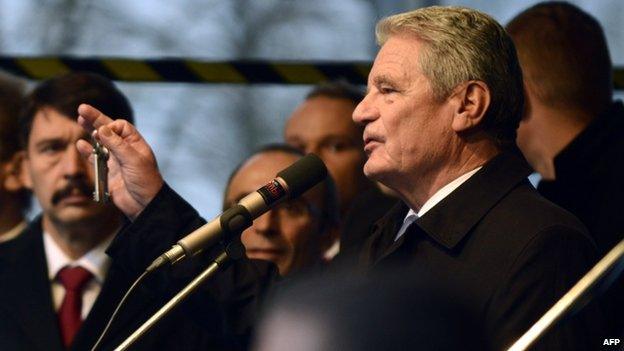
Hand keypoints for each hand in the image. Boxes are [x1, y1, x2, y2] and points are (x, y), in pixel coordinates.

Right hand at [76, 104, 163, 219]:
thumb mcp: (133, 161)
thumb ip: (117, 145)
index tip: (104, 133)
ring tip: (80, 119)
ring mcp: (115, 160)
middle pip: (108, 130)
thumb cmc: (145, 181)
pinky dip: (87, 152)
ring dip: (90, 132)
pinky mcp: (107, 172)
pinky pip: (95, 159)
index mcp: (136, 144)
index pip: (121, 126)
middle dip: (96, 119)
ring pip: (100, 143)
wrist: (144, 205)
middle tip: (82, 109)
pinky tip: (80, 144)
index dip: (110, 126)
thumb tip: (101, 129)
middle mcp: (125, 150)